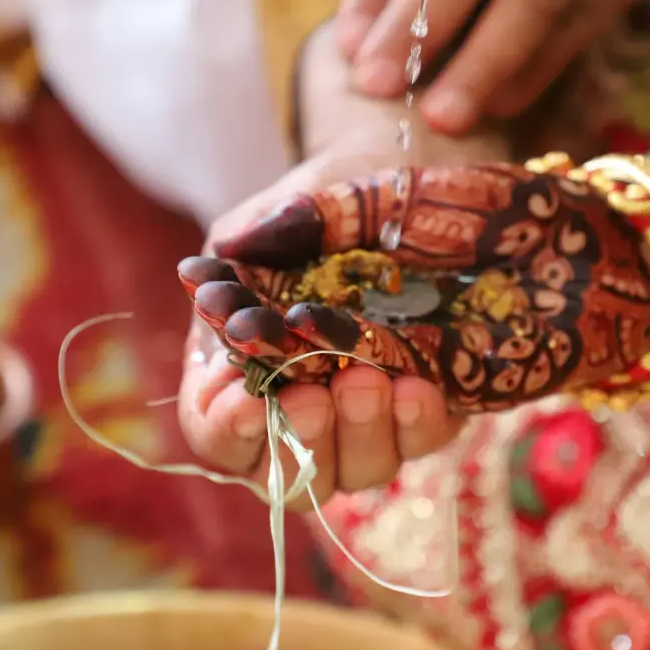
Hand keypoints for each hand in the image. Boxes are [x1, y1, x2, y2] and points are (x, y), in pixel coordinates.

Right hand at [175, 23, 507, 503]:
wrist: (405, 172)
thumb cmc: (326, 198)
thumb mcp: (279, 211)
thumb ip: (250, 241)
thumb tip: (218, 267)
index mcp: (245, 368)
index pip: (218, 432)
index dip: (227, 431)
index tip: (246, 401)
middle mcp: (306, 406)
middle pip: (288, 477)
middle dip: (300, 444)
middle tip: (313, 398)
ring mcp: (372, 414)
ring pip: (360, 469)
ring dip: (362, 435)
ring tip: (370, 380)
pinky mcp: (432, 404)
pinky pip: (424, 438)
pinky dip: (419, 423)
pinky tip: (419, 388)